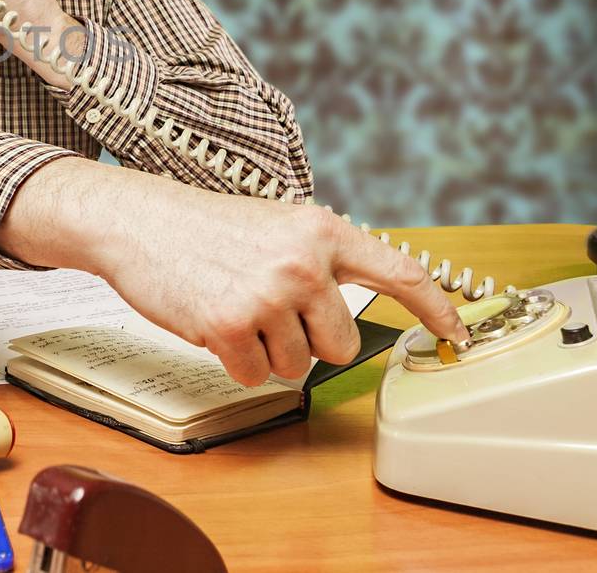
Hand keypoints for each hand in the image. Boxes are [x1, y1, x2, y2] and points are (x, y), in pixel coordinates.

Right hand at [0, 159, 470, 385]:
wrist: (139, 222)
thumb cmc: (204, 229)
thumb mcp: (276, 226)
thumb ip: (321, 260)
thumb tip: (357, 309)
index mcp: (322, 231)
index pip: (401, 273)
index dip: (437, 309)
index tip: (457, 334)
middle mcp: (303, 262)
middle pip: (342, 345)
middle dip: (308, 342)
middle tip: (270, 312)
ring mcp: (268, 294)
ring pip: (296, 365)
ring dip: (265, 349)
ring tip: (234, 308)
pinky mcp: (230, 324)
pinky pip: (254, 374)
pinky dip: (232, 360)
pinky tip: (213, 323)